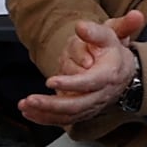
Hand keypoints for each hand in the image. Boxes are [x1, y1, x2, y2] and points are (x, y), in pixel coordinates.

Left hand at [25, 11, 146, 133]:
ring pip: (68, 115)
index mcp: (108, 75)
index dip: (71, 84)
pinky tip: (29, 113)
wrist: (122, 69)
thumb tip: (82, 27)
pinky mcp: (82, 110)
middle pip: (77, 105)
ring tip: (25, 106)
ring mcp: (91, 105)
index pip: (90, 82)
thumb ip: (95, 31)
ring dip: (45, 113)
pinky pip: (64, 119)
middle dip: (52, 105)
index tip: (51, 81)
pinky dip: (45, 118)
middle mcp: (100, 94)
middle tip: (31, 99)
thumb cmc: (112, 51)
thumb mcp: (108, 35)